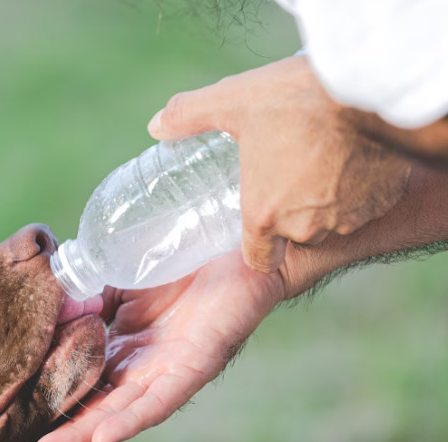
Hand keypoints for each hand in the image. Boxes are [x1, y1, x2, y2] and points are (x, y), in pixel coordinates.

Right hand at [8, 250, 284, 441]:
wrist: (237, 239)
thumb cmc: (180, 259)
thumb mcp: (117, 277)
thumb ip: (84, 295)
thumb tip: (41, 308)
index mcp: (118, 352)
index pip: (72, 388)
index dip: (42, 410)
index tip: (3, 433)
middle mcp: (138, 371)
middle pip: (89, 415)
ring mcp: (164, 372)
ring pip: (116, 416)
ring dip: (77, 441)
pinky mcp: (194, 365)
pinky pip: (159, 400)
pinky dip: (130, 419)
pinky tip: (103, 439)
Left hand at [148, 55, 410, 273]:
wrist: (372, 88)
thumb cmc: (297, 100)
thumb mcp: (234, 101)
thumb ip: (189, 116)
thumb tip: (155, 126)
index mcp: (264, 215)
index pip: (259, 258)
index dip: (257, 241)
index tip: (258, 216)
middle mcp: (306, 227)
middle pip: (294, 235)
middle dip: (291, 211)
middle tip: (287, 173)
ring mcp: (347, 217)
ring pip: (331, 220)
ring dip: (325, 200)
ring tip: (318, 161)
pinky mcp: (381, 201)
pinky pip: (366, 204)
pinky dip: (359, 188)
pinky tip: (351, 157)